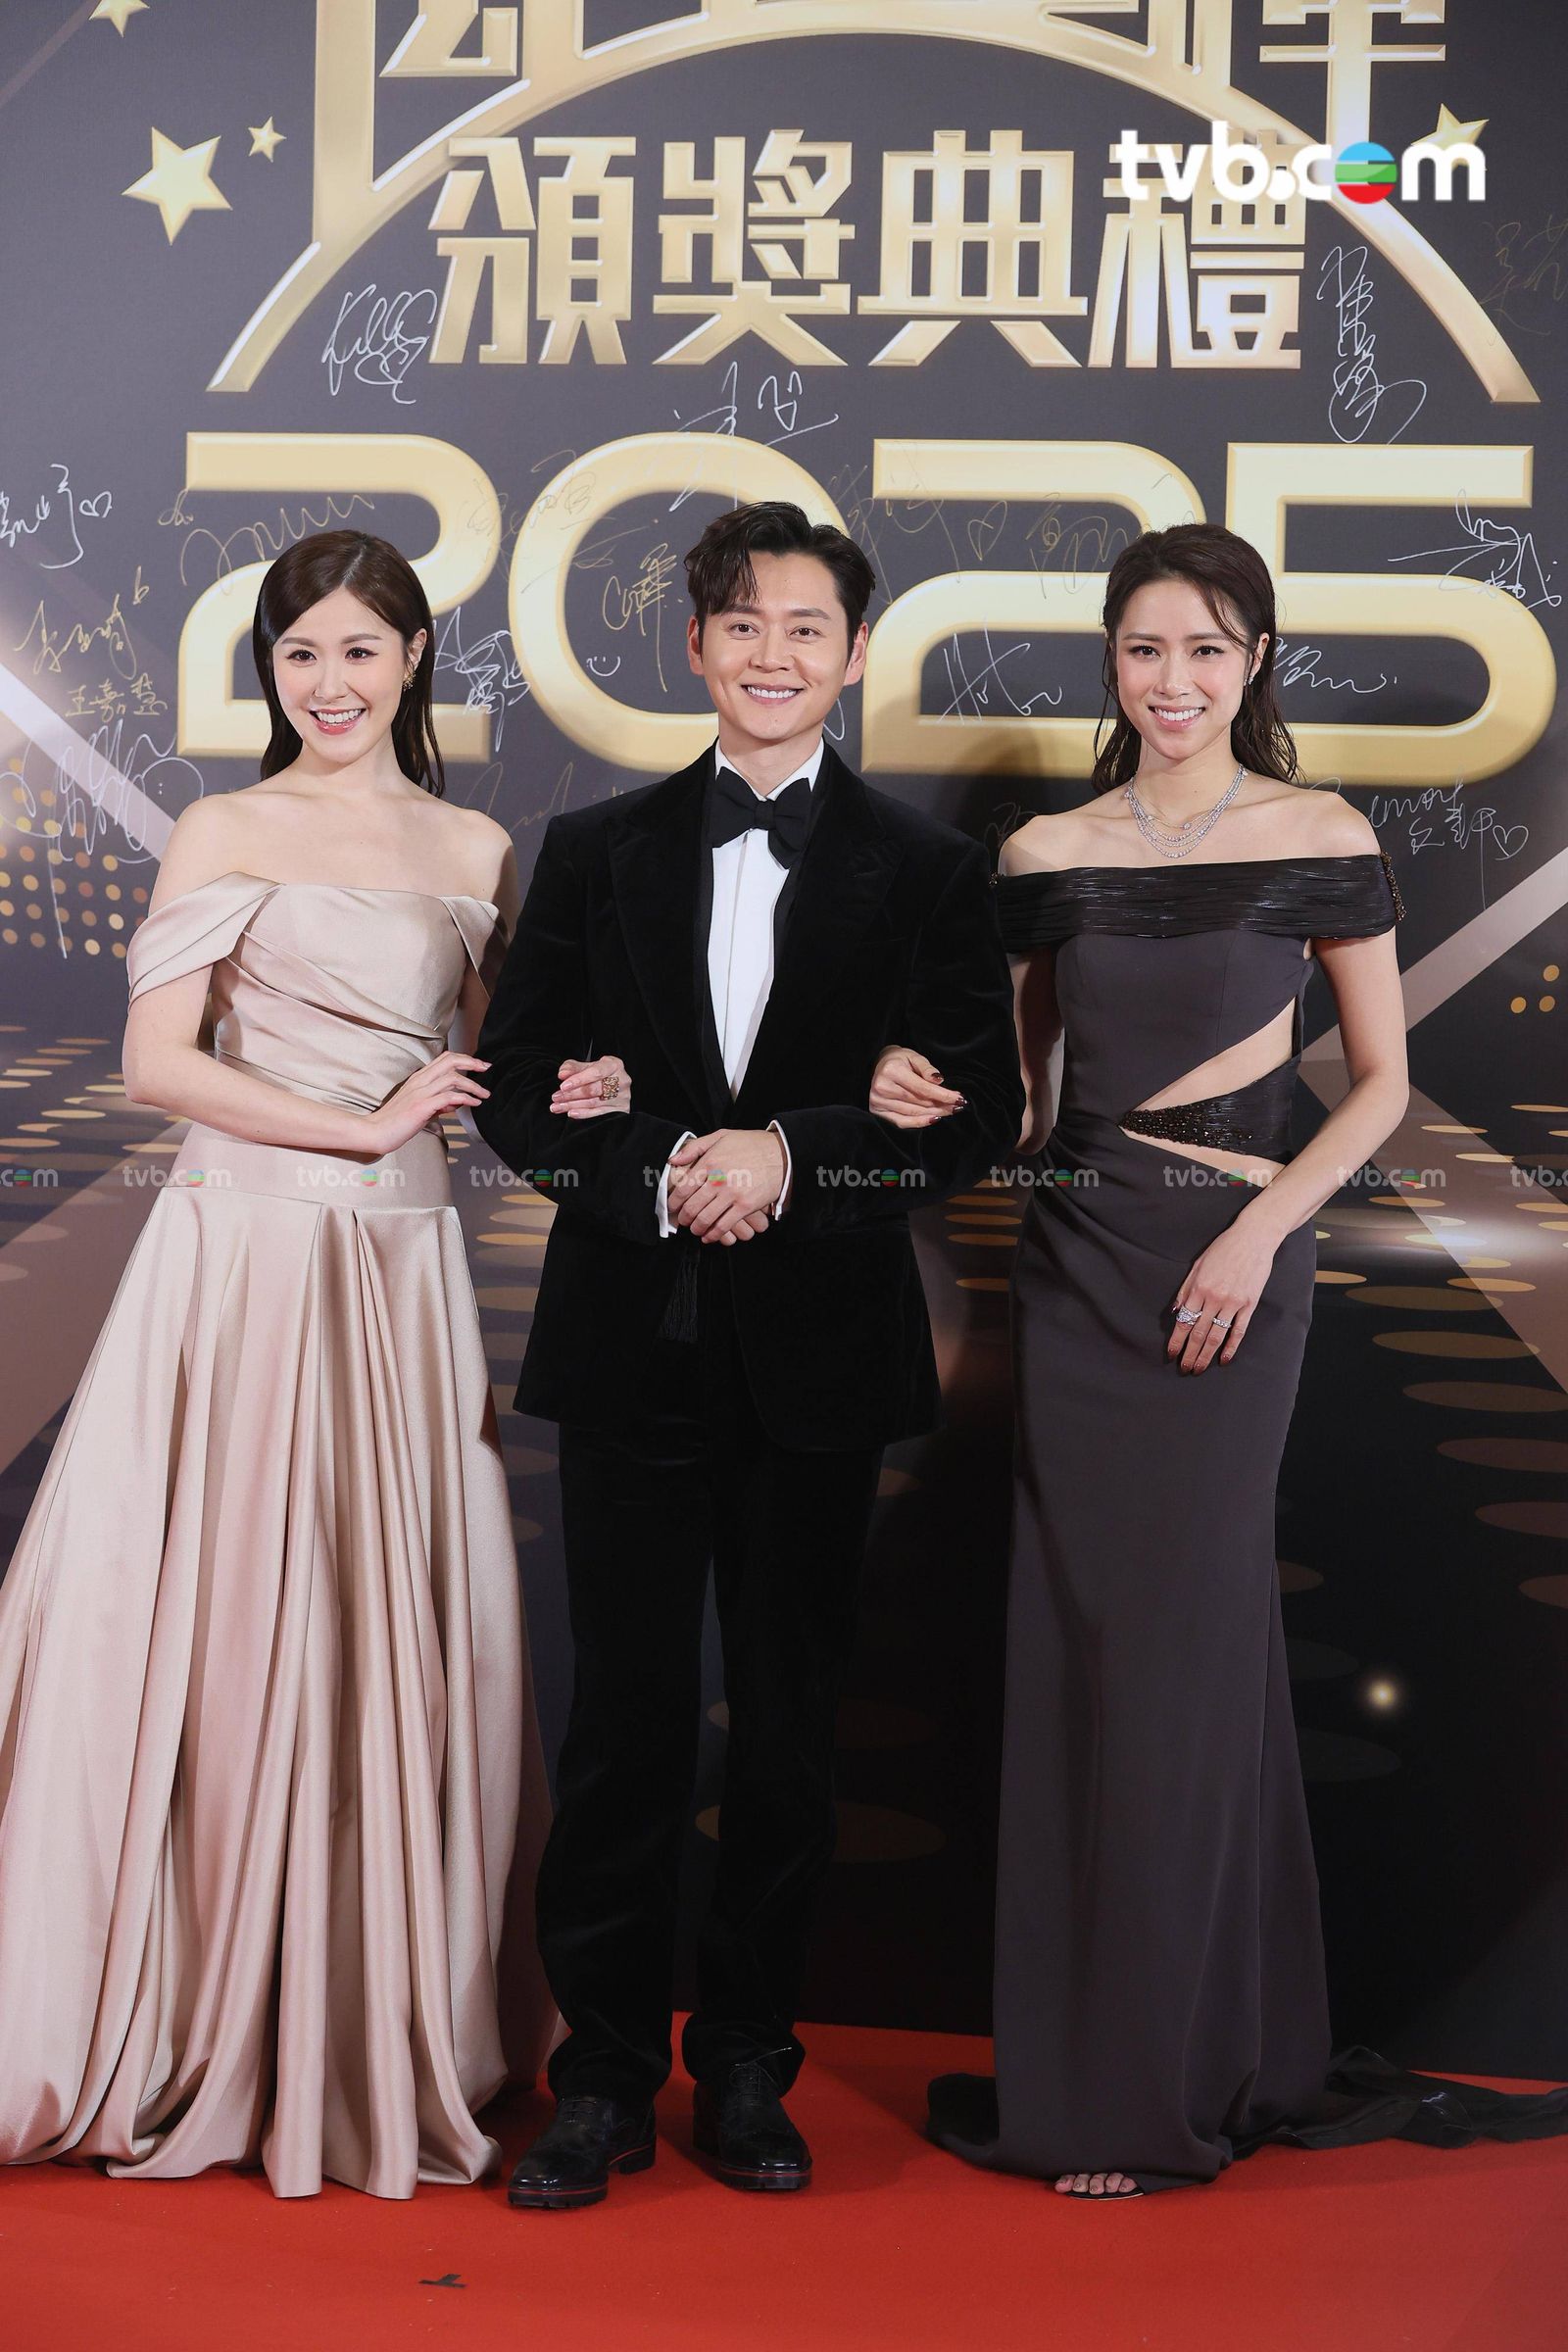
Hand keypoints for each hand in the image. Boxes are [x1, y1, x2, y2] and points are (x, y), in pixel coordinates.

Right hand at [363, 1051, 489, 1154]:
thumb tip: (456, 1103)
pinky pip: (448, 1097)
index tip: (479, 1065)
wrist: (377, 1131)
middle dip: (472, 1062)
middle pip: (450, 1061)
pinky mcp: (421, 1106)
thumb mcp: (421, 1108)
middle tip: (487, 1068)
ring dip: (473, 1085)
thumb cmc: (396, 1121)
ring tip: (484, 1095)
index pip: (444, 1058)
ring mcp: (420, 1093)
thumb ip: (438, 1103)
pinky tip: (473, 1104)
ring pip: (453, 1078)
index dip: (464, 1058)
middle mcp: (420, 1081)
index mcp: (419, 1078)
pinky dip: (465, 1099)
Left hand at [550, 1054, 630, 1119]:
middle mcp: (622, 1080)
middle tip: (556, 1097)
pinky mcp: (621, 1108)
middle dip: (571, 1095)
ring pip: (594, 1102)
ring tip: (557, 1107)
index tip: (563, 1086)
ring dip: (573, 1105)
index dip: (578, 1080)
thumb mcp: (586, 1066)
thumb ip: (573, 1068)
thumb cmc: (599, 1073)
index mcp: (614, 1065)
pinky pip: (599, 1112)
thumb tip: (562, 1074)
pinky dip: (584, 1113)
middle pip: (593, 1089)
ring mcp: (622, 1096)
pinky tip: (571, 1113)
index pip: (595, 1072)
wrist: (615, 1083)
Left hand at [668, 1127, 784, 1242]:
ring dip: (696, 1228)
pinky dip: (713, 1235)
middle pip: (691, 1206)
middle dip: (683, 1218)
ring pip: (705, 1219)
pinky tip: (709, 1236)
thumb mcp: (721, 1137)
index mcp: (710, 1162)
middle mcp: (718, 1179)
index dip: (673, 1202)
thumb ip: (695, 1147)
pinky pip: (724, 1226)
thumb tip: (673, 1160)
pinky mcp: (745, 1206)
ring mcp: (732, 1194)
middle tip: (682, 1221)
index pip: (683, 1188)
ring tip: (695, 1229)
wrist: (782, 1154)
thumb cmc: (752, 1145)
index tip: (672, 1207)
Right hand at [870, 1044, 964, 1128]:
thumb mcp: (914, 1057)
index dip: (943, 1095)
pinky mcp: (878, 1111)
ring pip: (913, 1112)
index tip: (958, 1098)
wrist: (880, 1065)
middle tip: (957, 1106)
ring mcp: (879, 1101)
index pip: (923, 1088)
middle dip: (941, 1104)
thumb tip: (939, 1080)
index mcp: (892, 1071)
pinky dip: (919, 1123)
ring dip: (934, 1113)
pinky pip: (902, 1122)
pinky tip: (933, 1119)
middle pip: (919, 1102)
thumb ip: (927, 1068)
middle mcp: (883, 1087)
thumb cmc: (900, 1060)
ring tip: (949, 1111)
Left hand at [1167, 1216, 1278, 1371]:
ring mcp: (1233, 1303)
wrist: (1253, 1238)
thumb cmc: (1223, 1249)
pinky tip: (1224, 1359)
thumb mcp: (1197, 1265)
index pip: (1183, 1321)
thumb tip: (1174, 1312)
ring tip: (1199, 1369)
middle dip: (1189, 1354)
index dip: (1176, 1341)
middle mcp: (1214, 1298)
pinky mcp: (1249, 1304)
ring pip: (1216, 1336)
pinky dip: (1231, 1347)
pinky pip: (1239, 1331)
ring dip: (1206, 1355)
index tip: (1170, 1355)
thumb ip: (1185, 1290)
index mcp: (1198, 1288)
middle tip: (1184, 1369)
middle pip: (1198, 1333)